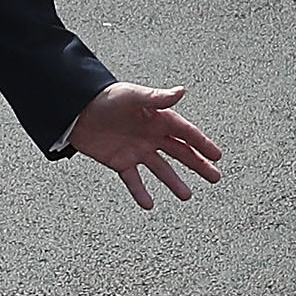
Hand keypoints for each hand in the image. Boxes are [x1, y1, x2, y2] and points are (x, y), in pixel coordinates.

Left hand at [70, 82, 221, 209]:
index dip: (203, 144)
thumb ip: (156, 97)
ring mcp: (137, 150)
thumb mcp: (132, 96)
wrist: (76, 110)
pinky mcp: (120, 162)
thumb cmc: (106, 98)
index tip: (218, 156)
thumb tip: (181, 91)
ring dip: (174, 182)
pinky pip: (133, 180)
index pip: (186, 134)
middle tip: (215, 178)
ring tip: (187, 196)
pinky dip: (140, 192)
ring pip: (160, 169)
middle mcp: (151, 136)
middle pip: (180, 153)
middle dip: (198, 165)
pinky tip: (149, 204)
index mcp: (158, 119)